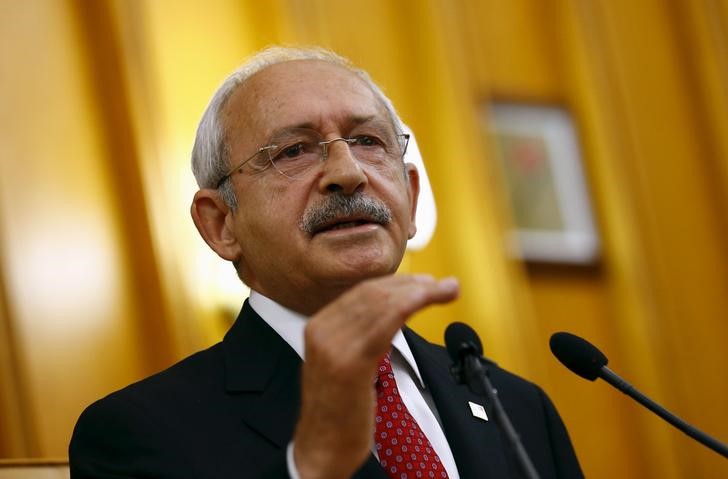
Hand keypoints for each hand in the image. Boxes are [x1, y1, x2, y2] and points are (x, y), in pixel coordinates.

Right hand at [292, 274, 458, 478]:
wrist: (321, 449)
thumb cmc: (339, 411)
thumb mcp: (345, 364)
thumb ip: (361, 337)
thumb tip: (393, 314)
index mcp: (318, 326)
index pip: (362, 291)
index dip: (399, 282)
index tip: (426, 283)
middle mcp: (321, 330)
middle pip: (374, 293)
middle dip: (414, 284)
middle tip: (445, 285)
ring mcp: (333, 346)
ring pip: (383, 303)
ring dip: (421, 292)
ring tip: (447, 290)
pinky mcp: (350, 363)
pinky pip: (385, 322)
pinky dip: (411, 305)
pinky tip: (429, 300)